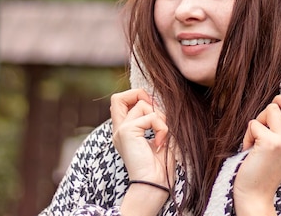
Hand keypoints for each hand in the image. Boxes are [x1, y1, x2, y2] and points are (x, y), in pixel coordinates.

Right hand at [110, 89, 174, 214]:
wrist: (154, 183)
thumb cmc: (160, 164)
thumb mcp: (157, 135)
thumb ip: (153, 119)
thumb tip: (154, 101)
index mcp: (125, 131)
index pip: (120, 102)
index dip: (136, 96)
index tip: (152, 108)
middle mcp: (119, 129)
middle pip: (119, 98)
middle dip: (140, 96)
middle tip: (155, 116)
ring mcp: (121, 130)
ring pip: (143, 105)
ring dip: (160, 118)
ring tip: (161, 136)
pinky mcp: (127, 131)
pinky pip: (151, 117)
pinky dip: (162, 128)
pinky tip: (160, 143)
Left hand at [233, 83, 280, 215]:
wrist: (256, 193)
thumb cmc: (266, 167)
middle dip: (280, 99)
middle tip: (270, 112)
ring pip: (272, 109)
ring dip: (259, 119)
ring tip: (256, 137)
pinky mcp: (271, 143)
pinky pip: (254, 123)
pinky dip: (248, 134)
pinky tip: (249, 149)